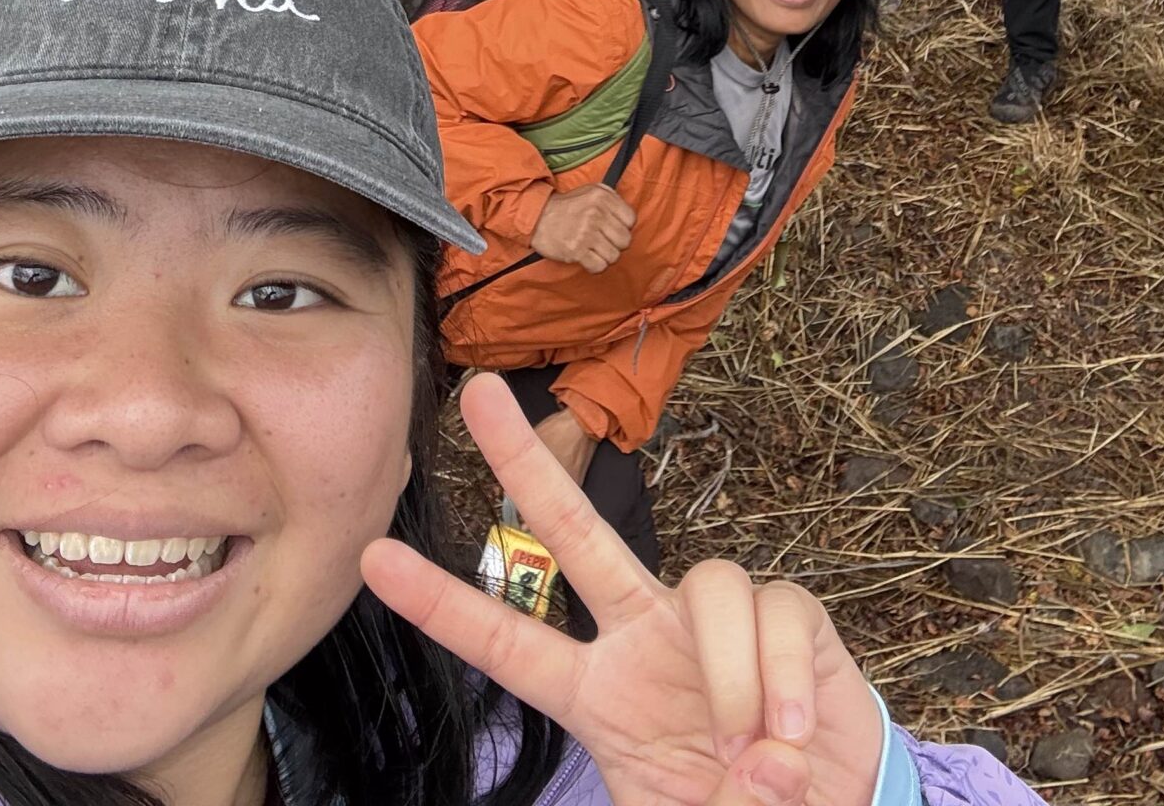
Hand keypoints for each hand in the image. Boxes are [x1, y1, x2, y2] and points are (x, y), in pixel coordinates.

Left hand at [363, 377, 886, 805]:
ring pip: (707, 581)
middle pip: (577, 533)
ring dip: (728, 672)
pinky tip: (786, 733)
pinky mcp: (790, 617)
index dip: (441, 604)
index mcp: (598, 693)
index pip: (507, 640)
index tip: (373, 559)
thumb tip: (752, 773)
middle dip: (527, 462)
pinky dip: (780, 674)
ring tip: (749, 752)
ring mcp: (713, 622)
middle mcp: (645, 637)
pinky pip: (776, 611)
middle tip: (477, 394)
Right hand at [531, 184, 636, 271]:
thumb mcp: (591, 191)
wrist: (537, 217)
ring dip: (605, 256)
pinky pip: (600, 267)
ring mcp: (586, 233)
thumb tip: (628, 217)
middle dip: (615, 244)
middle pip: (625, 240)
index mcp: (602, 197)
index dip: (623, 227)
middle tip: (602, 241)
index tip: (611, 228)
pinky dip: (595, 266)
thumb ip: (612, 199)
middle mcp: (595, 213)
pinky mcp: (576, 250)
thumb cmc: (567, 207)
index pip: (631, 220)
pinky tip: (587, 258)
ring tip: (594, 249)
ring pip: (614, 256)